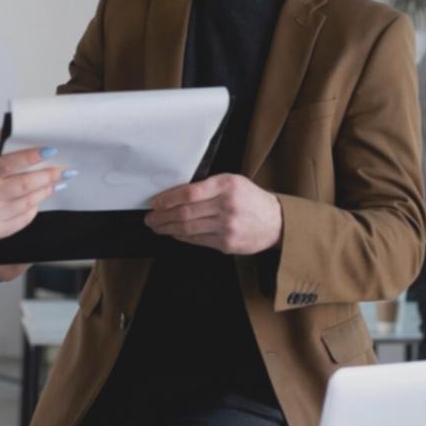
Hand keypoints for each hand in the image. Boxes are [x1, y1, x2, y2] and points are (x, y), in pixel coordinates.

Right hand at [0, 148, 63, 240]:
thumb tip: (14, 132)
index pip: (7, 164)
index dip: (30, 157)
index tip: (50, 151)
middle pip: (23, 185)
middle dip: (48, 176)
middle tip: (65, 171)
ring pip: (28, 202)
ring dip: (45, 191)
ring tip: (57, 183)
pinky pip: (25, 218)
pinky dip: (34, 206)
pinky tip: (39, 198)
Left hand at [144, 174, 282, 254]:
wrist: (275, 221)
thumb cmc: (250, 199)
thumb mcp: (233, 182)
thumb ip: (208, 186)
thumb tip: (175, 196)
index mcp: (227, 185)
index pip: (189, 193)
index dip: (167, 199)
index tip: (155, 202)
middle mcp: (227, 205)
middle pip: (185, 212)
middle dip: (162, 216)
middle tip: (150, 217)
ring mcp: (227, 227)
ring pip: (188, 228)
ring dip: (168, 228)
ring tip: (157, 226)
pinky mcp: (226, 243)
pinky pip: (197, 240)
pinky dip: (182, 237)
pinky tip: (174, 233)